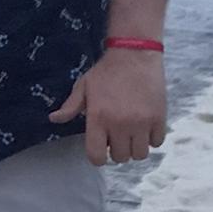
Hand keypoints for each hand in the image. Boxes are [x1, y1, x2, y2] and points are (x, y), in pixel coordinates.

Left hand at [49, 48, 167, 165]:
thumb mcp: (84, 86)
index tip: (101, 148)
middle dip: (117, 150)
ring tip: (132, 133)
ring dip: (135, 147)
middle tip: (117, 136)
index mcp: (98, 118)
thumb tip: (53, 119)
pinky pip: (157, 143)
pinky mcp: (159, 118)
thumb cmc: (106, 71)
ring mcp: (141, 123)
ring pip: (140, 154)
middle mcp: (120, 124)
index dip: (98, 157)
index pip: (97, 156)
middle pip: (120, 158)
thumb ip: (70, 106)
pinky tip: (146, 127)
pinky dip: (152, 139)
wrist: (135, 53)